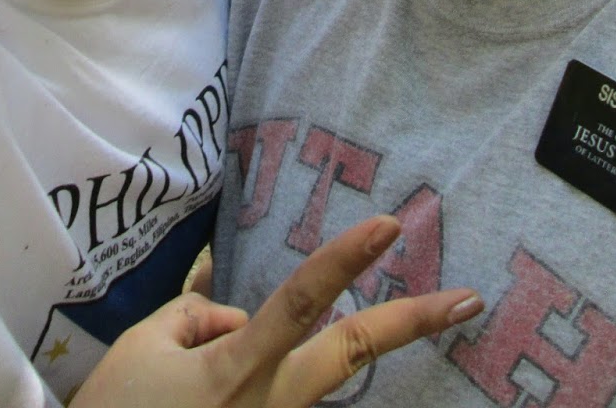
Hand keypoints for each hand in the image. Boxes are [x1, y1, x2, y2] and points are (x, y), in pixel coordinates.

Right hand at [71, 215, 482, 407]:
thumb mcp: (144, 345)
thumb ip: (196, 314)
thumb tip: (232, 313)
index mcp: (237, 370)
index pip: (301, 301)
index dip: (345, 260)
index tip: (390, 224)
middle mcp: (269, 404)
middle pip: (350, 352)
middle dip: (411, 323)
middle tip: (470, 298)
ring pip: (306, 371)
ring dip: (282, 351)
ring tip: (190, 371)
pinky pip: (276, 389)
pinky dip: (262, 369)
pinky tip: (195, 388)